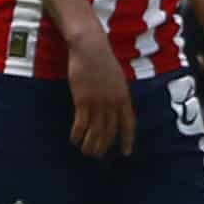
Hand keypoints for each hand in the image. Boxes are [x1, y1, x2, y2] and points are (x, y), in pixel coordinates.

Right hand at [63, 27, 134, 157]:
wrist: (90, 48)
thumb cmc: (101, 60)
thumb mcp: (116, 78)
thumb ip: (116, 93)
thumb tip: (114, 107)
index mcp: (124, 97)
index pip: (129, 124)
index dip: (128, 140)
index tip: (127, 153)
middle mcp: (113, 102)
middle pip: (110, 130)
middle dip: (104, 145)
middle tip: (97, 156)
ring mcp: (98, 102)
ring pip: (96, 130)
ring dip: (90, 144)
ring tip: (86, 152)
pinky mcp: (83, 100)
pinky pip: (81, 123)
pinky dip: (78, 134)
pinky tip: (74, 140)